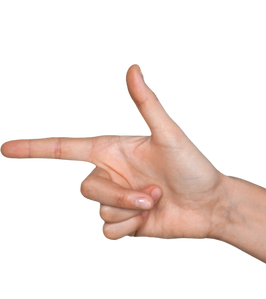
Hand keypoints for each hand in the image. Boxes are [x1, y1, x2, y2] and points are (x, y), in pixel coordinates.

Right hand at [1, 62, 227, 242]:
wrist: (213, 206)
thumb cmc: (196, 166)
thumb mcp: (171, 134)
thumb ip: (147, 103)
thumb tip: (133, 66)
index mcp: (113, 150)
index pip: (64, 148)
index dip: (33, 148)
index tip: (4, 148)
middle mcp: (110, 173)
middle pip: (85, 189)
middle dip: (117, 195)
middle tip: (153, 194)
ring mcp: (115, 200)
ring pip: (98, 211)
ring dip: (129, 211)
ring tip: (157, 202)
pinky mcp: (123, 224)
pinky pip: (107, 232)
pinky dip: (129, 228)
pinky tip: (149, 220)